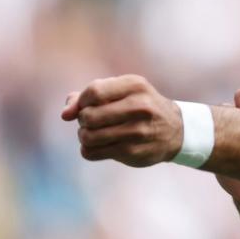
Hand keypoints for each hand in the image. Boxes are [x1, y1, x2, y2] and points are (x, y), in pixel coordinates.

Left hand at [61, 74, 183, 166]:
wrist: (174, 130)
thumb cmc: (139, 107)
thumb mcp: (121, 92)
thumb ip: (88, 96)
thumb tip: (65, 114)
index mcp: (136, 85)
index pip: (93, 92)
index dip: (82, 101)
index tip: (87, 106)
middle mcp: (140, 107)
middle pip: (89, 116)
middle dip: (83, 120)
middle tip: (91, 122)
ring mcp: (138, 131)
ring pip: (88, 136)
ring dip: (84, 136)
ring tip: (93, 134)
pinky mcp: (133, 152)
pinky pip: (92, 152)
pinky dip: (88, 149)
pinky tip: (99, 145)